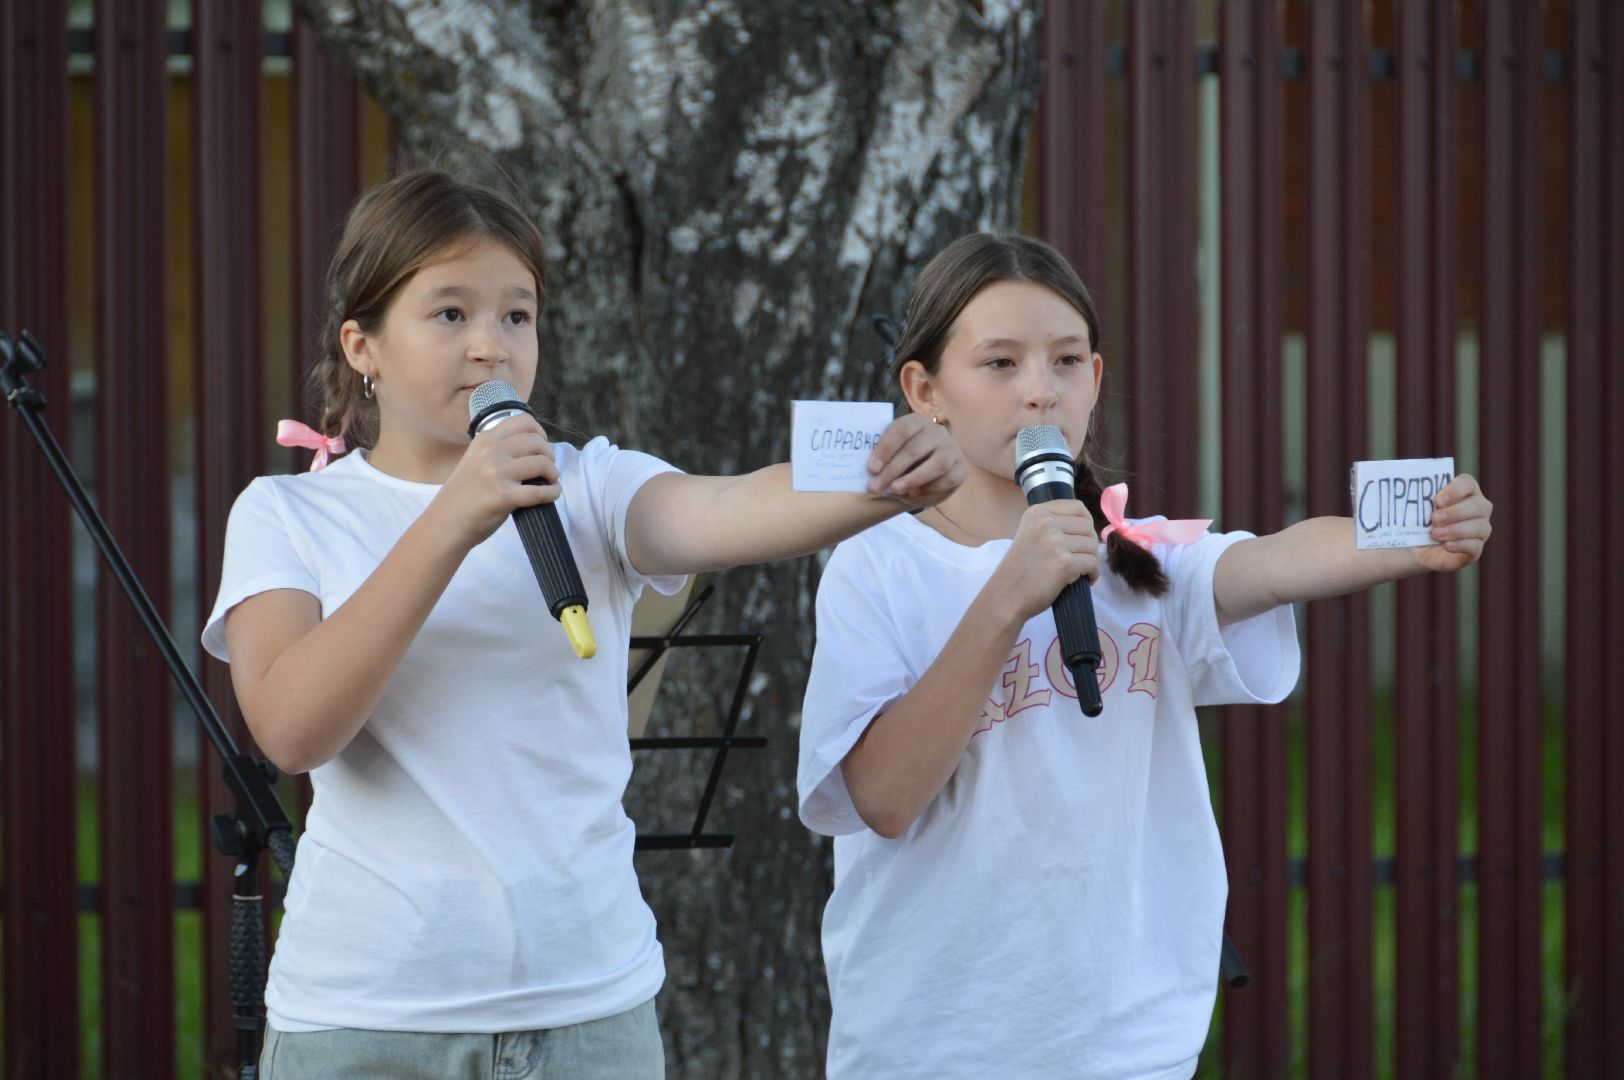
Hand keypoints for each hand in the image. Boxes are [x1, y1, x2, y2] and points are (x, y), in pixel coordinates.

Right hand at [431, 413, 559, 549]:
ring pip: (542, 464)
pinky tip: (552, 494)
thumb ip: (497, 450)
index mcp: (484, 440)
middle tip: (548, 469)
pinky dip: (553, 493)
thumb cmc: (463, 495)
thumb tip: (534, 446)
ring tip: (551, 482)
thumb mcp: (474, 460)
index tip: (542, 446)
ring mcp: (496, 474)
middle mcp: (490, 452)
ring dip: (553, 474)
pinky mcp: (503, 496)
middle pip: (537, 442)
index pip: (523, 421)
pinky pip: (540, 491)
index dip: (540, 432)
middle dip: (549, 455)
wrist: (445, 523)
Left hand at [865, 413, 965, 508]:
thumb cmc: (902, 460)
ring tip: (895, 490)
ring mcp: (952, 450)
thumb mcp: (890, 454)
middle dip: (893, 470)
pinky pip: (948, 479)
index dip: (886, 449)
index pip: (902, 430)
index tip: (872, 469)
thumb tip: (871, 470)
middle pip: (915, 449)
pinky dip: (930, 489)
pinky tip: (914, 494)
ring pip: (937, 464)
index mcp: (917, 422)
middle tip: (875, 487)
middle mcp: (937, 432)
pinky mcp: (961, 469)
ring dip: (913, 479)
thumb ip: (882, 457)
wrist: (923, 474)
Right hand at [989, 501, 1099, 622]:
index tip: (1082, 538)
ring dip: (1091, 560)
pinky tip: (1085, 580)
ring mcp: (1055, 542)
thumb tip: (1087, 526)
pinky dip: (1093, 574)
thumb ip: (1051, 526)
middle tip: (1082, 559)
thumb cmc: (1019, 570)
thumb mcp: (1029, 535)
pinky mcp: (1064, 562)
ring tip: (1081, 571)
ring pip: (1092, 546)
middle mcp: (1045, 522)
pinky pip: (1092, 563)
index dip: (1086, 523)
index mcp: (1037, 513)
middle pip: (1088, 526)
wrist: (1006, 596)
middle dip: (1089, 544)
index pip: (1077, 507)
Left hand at [1416, 473, 1491, 572]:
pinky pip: (1474, 546)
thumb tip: (1399, 490)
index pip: (1468, 483)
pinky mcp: (1476, 548)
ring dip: (1456, 530)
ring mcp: (1481, 529)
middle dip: (1455, 512)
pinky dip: (1459, 545)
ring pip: (1479, 527)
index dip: (1455, 490)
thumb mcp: (1419, 507)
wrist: (1421, 546)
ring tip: (1435, 533)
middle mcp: (1480, 508)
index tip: (1438, 500)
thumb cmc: (1423, 519)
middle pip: (1478, 505)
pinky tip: (1446, 545)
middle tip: (1434, 518)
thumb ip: (1417, 497)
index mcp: (1467, 491)